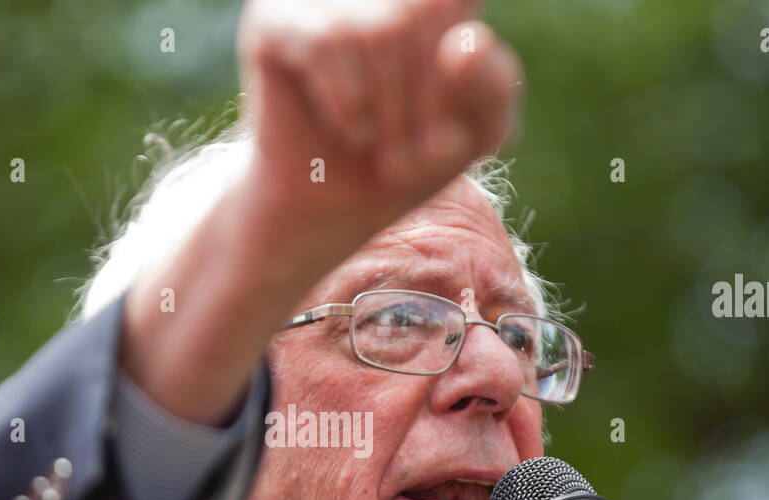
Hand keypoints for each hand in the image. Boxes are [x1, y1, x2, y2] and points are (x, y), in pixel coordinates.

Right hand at [237, 0, 522, 244]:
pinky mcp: (273, 18)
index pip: (455, 2)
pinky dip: (348, 105)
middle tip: (405, 157)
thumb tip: (463, 45)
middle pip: (420, 14)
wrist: (330, 210)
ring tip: (374, 147)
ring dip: (386, 112)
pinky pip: (326, 43)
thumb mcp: (475, 133)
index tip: (449, 133)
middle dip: (423, 101)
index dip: (461, 70)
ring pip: (377, 30)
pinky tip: (349, 133)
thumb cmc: (405, 160)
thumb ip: (494, 87)